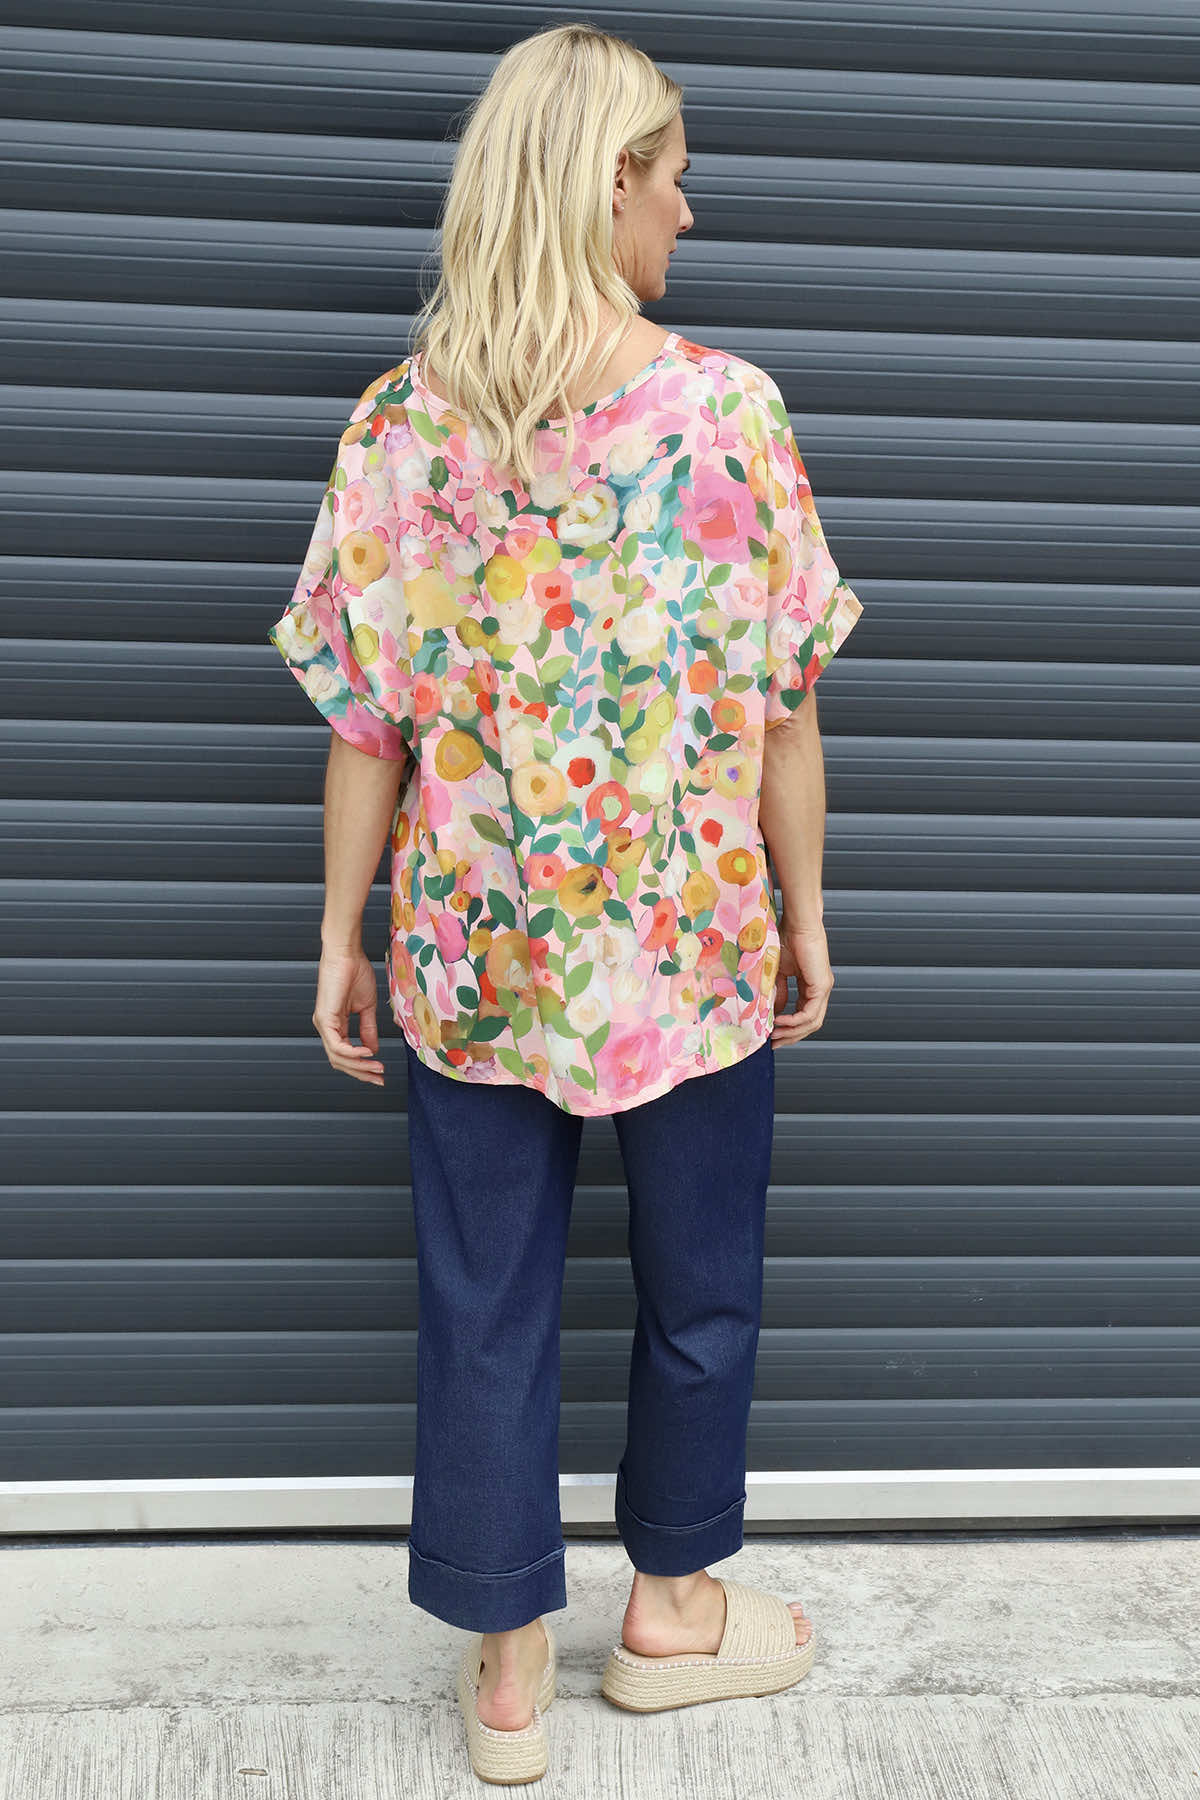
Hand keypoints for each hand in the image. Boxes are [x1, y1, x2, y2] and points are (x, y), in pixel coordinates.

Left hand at [313, 945, 385, 1085]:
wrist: (347, 954)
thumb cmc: (355, 973)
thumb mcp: (366, 1007)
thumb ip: (368, 1029)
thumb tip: (372, 1049)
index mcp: (335, 1025)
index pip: (345, 1055)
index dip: (362, 1067)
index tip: (380, 1073)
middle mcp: (326, 1027)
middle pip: (340, 1061)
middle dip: (361, 1073)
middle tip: (379, 1079)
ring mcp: (323, 1024)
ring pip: (338, 1057)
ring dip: (360, 1066)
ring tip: (378, 1067)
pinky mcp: (325, 1018)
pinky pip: (337, 1045)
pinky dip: (353, 1053)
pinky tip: (367, 1053)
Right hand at [771, 920, 833, 1047]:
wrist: (797, 923)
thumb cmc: (786, 939)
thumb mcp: (777, 973)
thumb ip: (778, 993)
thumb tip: (774, 1012)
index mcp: (811, 987)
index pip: (804, 1015)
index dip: (789, 1029)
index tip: (771, 1035)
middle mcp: (820, 990)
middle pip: (810, 1024)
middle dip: (791, 1037)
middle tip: (774, 1044)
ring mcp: (823, 989)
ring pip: (812, 1022)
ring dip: (792, 1032)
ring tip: (774, 1034)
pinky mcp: (821, 986)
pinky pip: (809, 1013)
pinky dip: (793, 1021)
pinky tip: (779, 1021)